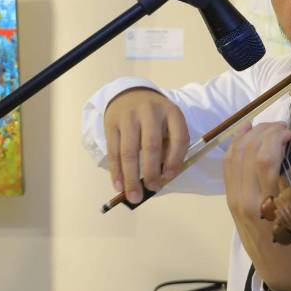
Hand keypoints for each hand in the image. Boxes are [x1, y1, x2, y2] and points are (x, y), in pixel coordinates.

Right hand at [104, 88, 188, 203]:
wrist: (130, 93)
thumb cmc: (154, 116)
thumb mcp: (169, 123)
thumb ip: (170, 146)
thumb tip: (163, 178)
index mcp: (171, 112)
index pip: (178, 137)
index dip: (175, 159)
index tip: (169, 177)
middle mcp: (150, 112)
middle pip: (151, 145)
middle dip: (152, 171)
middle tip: (152, 189)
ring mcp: (128, 117)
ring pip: (128, 151)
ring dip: (131, 177)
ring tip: (134, 196)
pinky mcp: (111, 124)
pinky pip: (113, 152)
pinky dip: (116, 172)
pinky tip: (119, 186)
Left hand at [223, 122, 290, 290]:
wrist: (283, 271)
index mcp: (272, 206)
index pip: (266, 160)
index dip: (276, 138)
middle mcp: (248, 201)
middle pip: (248, 153)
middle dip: (265, 132)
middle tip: (282, 128)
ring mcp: (236, 201)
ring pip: (234, 157)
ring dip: (249, 135)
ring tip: (267, 127)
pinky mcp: (231, 201)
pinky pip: (228, 168)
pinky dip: (235, 146)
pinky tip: (245, 132)